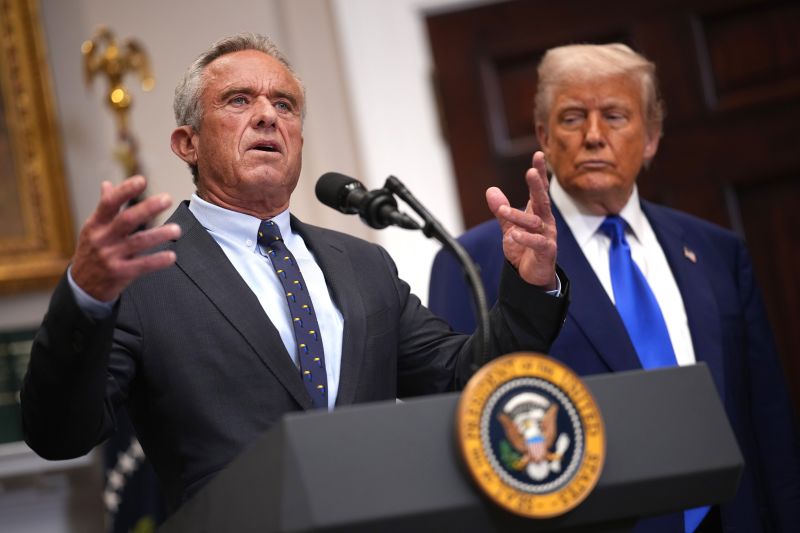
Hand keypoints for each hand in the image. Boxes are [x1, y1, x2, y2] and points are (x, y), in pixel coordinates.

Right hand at [71, 176, 180, 301]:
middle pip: (126, 220)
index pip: (109, 203)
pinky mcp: (120, 274)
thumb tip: (107, 184)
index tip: (141, 180)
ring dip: (159, 235)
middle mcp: (102, 239)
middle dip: (147, 208)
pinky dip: (158, 260)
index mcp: (95, 224)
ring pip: (138, 243)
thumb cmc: (92, 251)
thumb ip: (104, 208)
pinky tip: (171, 255)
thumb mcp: (92, 229)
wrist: (82, 286)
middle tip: (167, 199)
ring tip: (176, 229)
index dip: (124, 191)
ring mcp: (111, 257)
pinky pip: (142, 266)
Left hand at [485, 151, 556, 289]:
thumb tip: (491, 190)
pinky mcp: (547, 251)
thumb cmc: (524, 249)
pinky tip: (513, 235)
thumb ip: (502, 210)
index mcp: (537, 213)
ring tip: (502, 211)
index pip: (539, 190)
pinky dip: (525, 239)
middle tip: (531, 172)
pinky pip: (538, 243)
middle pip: (542, 200)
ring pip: (534, 222)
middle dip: (536, 186)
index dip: (539, 173)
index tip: (538, 155)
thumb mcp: (509, 227)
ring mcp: (547, 236)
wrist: (531, 276)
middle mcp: (545, 222)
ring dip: (518, 216)